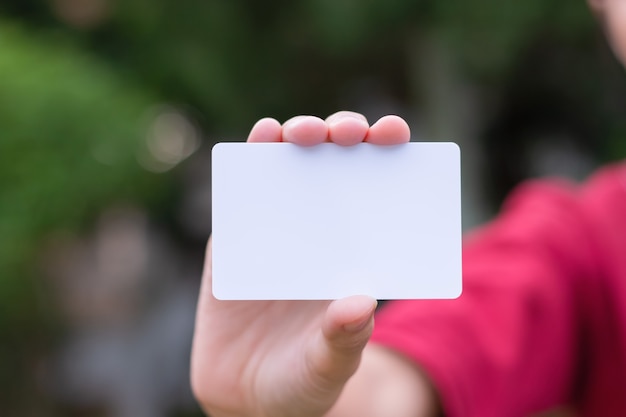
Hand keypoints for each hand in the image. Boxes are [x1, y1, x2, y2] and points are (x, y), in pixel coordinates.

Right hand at [191, 112, 410, 416]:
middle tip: (349, 132)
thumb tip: (361, 303)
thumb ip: (343, 339)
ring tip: (301, 132)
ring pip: (288, 166)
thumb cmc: (301, 379)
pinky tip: (261, 141)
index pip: (377, 190)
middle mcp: (318, 232)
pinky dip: (249, 161)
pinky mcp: (234, 239)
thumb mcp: (329, 365)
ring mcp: (275, 230)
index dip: (387, 154)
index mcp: (353, 252)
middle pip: (334, 164)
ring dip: (295, 137)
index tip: (396, 134)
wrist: (245, 396)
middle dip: (342, 134)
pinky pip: (241, 192)